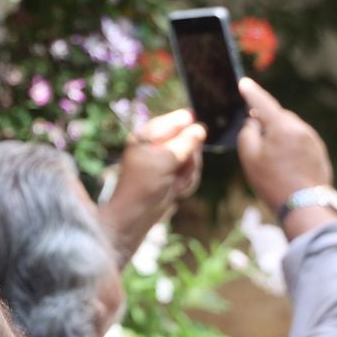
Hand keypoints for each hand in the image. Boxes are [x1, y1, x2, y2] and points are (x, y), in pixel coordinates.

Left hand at [99, 109, 207, 258]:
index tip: (197, 134)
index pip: (174, 121)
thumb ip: (184, 144)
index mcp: (147, 136)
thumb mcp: (165, 161)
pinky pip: (190, 173)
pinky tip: (176, 190)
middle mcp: (157, 146)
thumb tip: (200, 129)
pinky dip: (186, 182)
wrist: (136, 216)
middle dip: (190, 157)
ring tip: (176, 183)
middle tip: (182, 168)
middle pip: (189, 140)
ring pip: (193, 158)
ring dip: (188, 172)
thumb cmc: (143, 185)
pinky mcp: (173, 175)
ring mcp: (166, 161)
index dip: (187, 126)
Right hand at [235, 78, 332, 211]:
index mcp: (282, 126)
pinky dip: (290, 147)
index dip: (251, 92)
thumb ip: (247, 133)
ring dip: (279, 136)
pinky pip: (299, 141)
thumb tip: (253, 122)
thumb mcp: (249, 158)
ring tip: (271, 161)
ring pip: (289, 129)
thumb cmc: (273, 182)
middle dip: (266, 122)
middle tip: (255, 141)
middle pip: (277, 116)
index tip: (244, 84)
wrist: (305, 206)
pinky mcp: (319, 151)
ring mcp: (313, 139)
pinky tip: (285, 166)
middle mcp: (300, 128)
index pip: (263, 102)